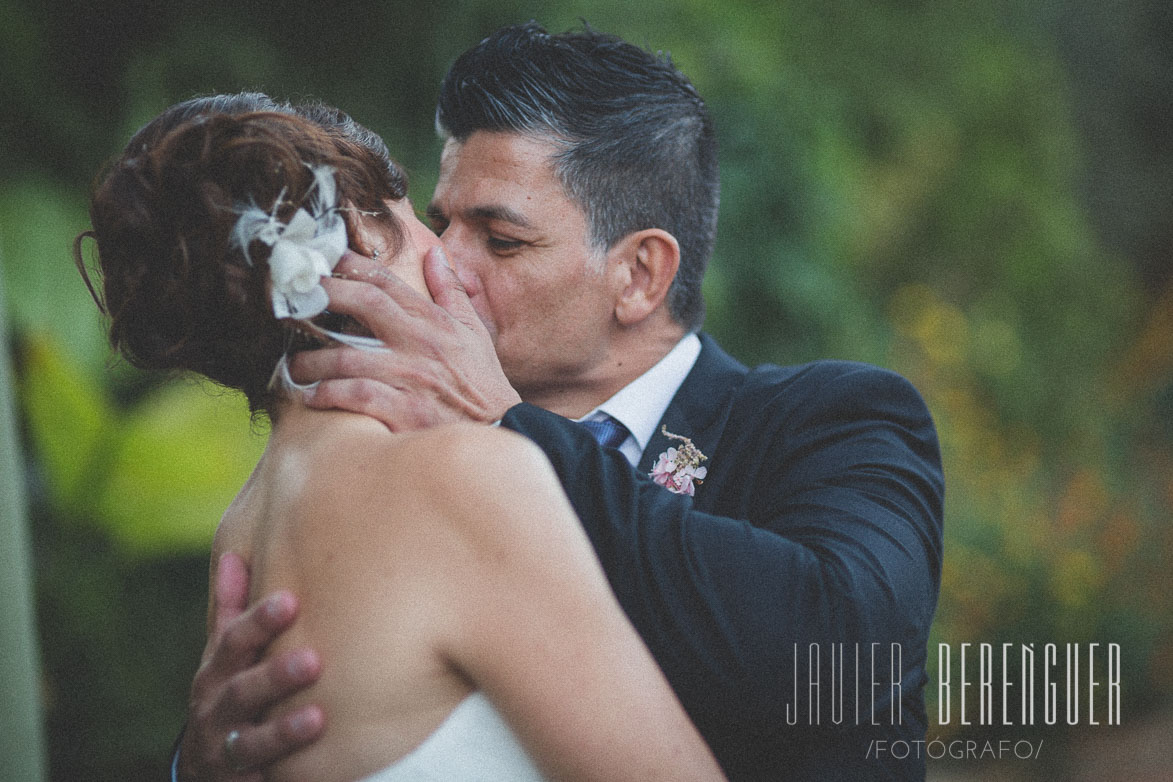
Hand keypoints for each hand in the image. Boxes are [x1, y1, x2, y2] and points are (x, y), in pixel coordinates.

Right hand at [177, 553, 323, 781]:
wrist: (204, 773)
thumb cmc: (227, 698)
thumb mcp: (223, 659)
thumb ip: (231, 613)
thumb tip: (233, 555)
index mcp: (216, 673)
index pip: (233, 642)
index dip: (259, 622)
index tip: (291, 601)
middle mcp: (215, 711)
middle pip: (242, 692)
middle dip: (276, 676)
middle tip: (313, 660)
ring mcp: (224, 754)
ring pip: (250, 744)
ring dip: (283, 731)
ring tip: (317, 719)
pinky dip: (273, 781)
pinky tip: (297, 775)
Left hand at [290, 246, 521, 429]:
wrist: (503, 431)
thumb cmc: (483, 383)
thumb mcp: (474, 331)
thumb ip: (451, 291)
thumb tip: (434, 254)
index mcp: (433, 322)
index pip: (385, 282)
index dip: (349, 266)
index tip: (320, 260)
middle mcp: (419, 344)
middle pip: (363, 304)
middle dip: (323, 295)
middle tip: (290, 300)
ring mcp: (411, 378)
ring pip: (349, 356)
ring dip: (313, 359)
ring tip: (293, 365)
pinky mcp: (406, 412)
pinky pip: (357, 396)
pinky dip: (329, 394)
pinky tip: (312, 396)